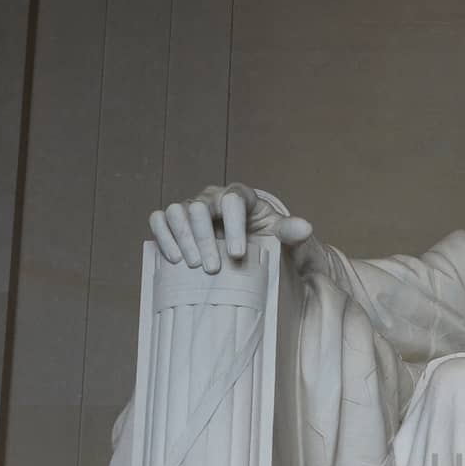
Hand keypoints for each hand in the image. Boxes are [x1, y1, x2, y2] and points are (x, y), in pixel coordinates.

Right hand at [147, 183, 314, 272]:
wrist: (254, 250)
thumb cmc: (269, 241)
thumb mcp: (285, 238)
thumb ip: (292, 232)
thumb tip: (304, 227)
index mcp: (240, 197)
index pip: (232, 201)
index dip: (233, 226)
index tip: (238, 254)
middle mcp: (212, 198)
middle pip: (199, 208)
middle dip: (204, 239)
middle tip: (213, 268)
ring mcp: (191, 208)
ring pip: (177, 212)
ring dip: (183, 239)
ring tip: (193, 266)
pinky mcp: (176, 222)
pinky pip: (160, 220)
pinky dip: (163, 236)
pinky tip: (174, 259)